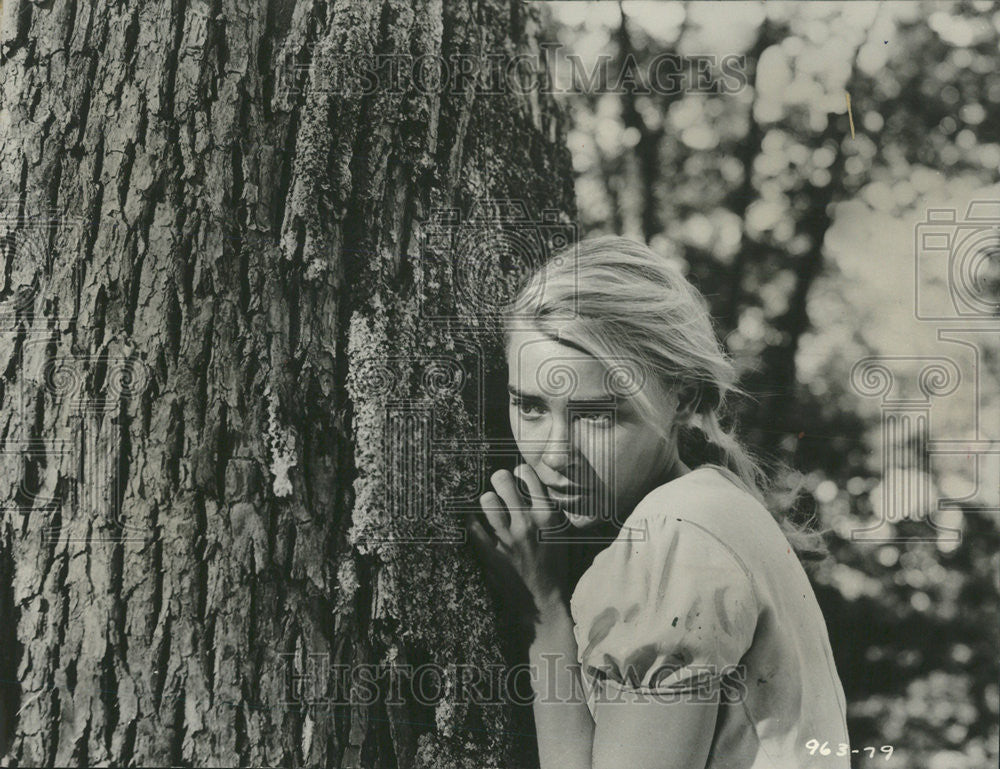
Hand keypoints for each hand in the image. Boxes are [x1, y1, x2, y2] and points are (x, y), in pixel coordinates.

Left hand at [467, 464, 569, 621]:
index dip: (520, 472)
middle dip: (499, 479)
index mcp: (547, 515)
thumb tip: (533, 489)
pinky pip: (473, 525)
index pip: (528, 476)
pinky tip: (476, 522)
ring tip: (489, 505)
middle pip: (503, 480)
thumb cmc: (554, 566)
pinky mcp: (491, 552)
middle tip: (499, 484)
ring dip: (487, 500)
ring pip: (487, 500)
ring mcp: (507, 537)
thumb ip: (548, 511)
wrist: (543, 601)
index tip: (517, 476)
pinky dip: (472, 521)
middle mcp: (527, 521)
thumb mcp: (560, 534)